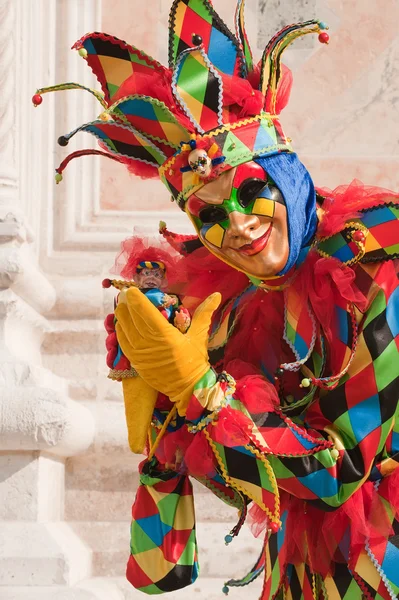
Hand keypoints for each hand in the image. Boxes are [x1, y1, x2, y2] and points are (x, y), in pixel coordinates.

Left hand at [115, 288, 220, 414]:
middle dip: (128, 304)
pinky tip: (121, 323)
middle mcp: (150, 343)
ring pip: (124, 329)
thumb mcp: (200, 336)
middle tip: (127, 293)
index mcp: (166, 335)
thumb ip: (205, 313)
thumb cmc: (195, 361)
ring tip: (123, 305)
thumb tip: (216, 295)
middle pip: (133, 318)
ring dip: (122, 315)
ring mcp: (140, 353)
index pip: (147, 313)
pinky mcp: (136, 362)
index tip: (132, 290)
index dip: (137, 300)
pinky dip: (120, 331)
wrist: (188, 389)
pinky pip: (123, 342)